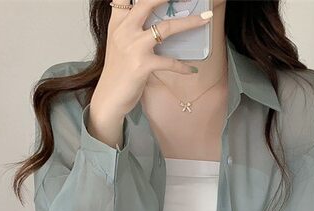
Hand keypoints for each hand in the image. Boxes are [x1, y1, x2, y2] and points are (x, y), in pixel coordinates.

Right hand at [88, 0, 212, 144]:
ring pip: (166, 28)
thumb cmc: (118, 72)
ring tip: (205, 19)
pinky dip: (182, 67)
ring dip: (189, 23)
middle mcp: (124, 31)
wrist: (109, 97)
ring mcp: (134, 47)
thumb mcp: (119, 44)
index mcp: (117, 23)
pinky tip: (191, 70)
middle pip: (147, 3)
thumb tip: (153, 22)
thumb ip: (130, 29)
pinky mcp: (142, 65)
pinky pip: (169, 62)